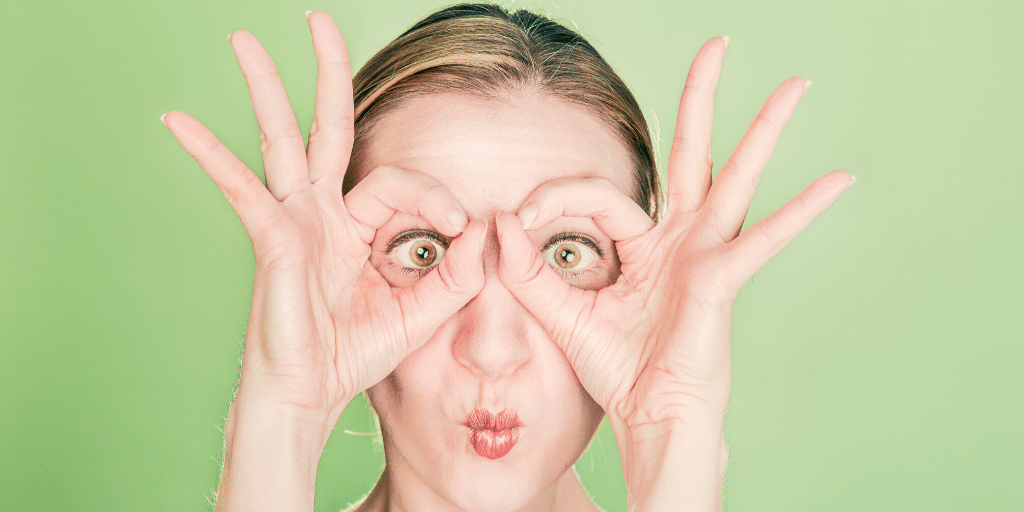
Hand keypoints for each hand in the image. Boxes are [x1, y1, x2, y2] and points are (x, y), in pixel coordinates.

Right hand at [162, 12, 485, 430]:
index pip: (398, 181)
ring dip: (265, 88)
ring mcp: (293, 222)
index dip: (435, 196)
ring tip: (244, 40)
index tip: (461, 228)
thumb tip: (485, 228)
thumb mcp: (423, 311)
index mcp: (357, 225)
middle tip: (319, 18)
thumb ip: (458, 273)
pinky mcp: (271, 241)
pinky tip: (178, 123)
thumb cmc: (357, 354)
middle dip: (326, 72)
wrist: (312, 396)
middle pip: (326, 127)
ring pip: (281, 140)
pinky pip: (242, 190)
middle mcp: (322, 213)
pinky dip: (210, 156)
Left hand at [495, 36, 852, 506]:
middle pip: (691, 153)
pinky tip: (839, 180)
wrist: (646, 416)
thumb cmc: (615, 369)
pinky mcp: (721, 278)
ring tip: (797, 83)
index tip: (518, 221)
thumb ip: (528, 269)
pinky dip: (802, 211)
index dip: (555, 198)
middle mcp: (680, 239)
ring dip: (764, 128)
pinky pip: (764, 238)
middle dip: (699, 98)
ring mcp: (707, 254)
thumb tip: (499, 221)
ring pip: (736, 176)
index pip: (599, 195)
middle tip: (716, 45)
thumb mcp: (561, 313)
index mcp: (643, 244)